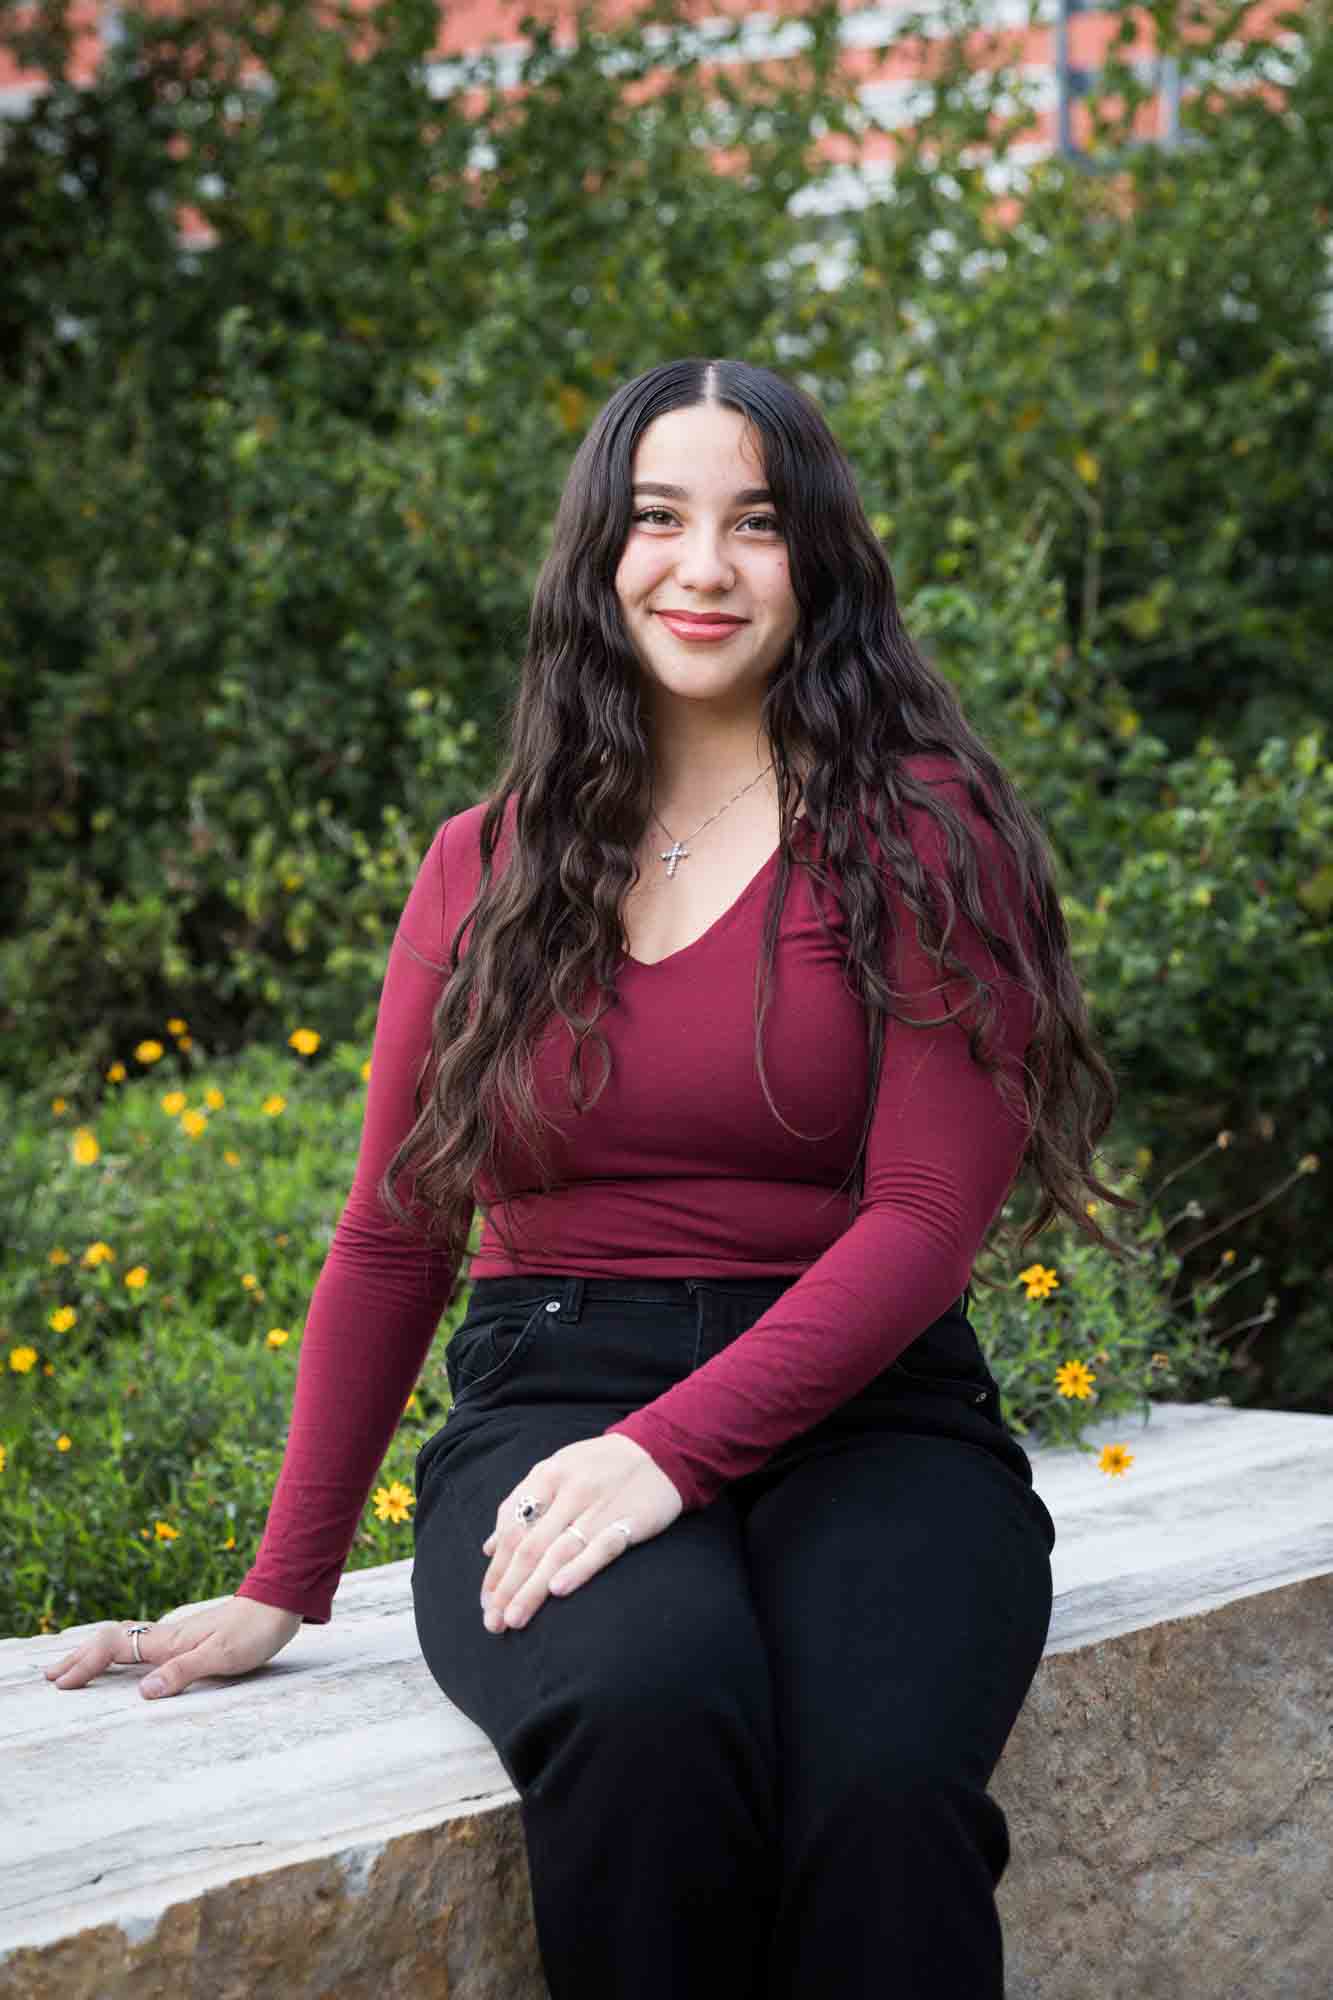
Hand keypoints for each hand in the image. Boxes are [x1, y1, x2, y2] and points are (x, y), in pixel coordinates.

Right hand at [42, 1596, 302, 1699]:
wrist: (280, 1602)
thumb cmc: (255, 1631)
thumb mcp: (222, 1657)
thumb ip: (184, 1673)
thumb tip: (143, 1692)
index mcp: (169, 1641)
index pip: (114, 1649)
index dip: (85, 1665)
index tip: (60, 1683)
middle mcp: (168, 1635)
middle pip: (112, 1643)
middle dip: (80, 1659)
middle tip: (50, 1675)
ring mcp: (178, 1634)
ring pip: (126, 1641)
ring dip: (96, 1655)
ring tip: (75, 1667)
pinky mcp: (191, 1636)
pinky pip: (143, 1643)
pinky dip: (120, 1650)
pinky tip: (124, 1657)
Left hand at [480, 1434, 681, 1632]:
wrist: (660, 1450)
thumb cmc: (600, 1466)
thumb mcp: (557, 1471)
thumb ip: (523, 1506)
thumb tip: (488, 1547)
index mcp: (547, 1475)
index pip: (511, 1527)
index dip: (495, 1567)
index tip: (487, 1601)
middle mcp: (569, 1490)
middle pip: (530, 1545)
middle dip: (507, 1587)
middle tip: (493, 1622)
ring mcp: (599, 1506)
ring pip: (558, 1552)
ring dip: (532, 1589)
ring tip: (514, 1619)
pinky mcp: (629, 1520)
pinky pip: (601, 1547)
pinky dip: (578, 1568)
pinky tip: (559, 1590)